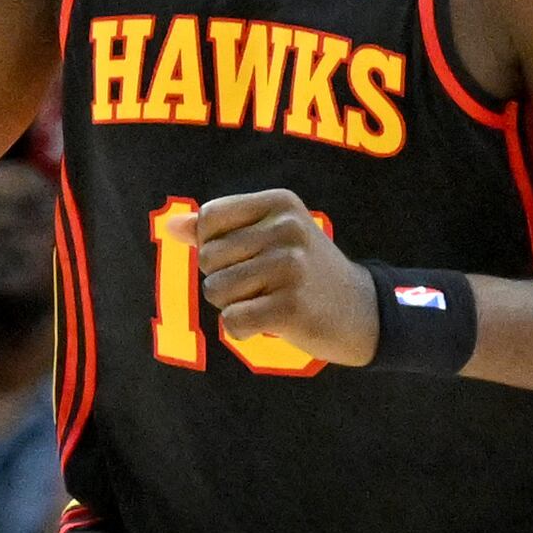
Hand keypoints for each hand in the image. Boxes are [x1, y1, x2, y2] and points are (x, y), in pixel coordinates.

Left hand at [175, 192, 373, 366]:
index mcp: (279, 203)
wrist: (361, 310)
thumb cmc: (305, 270)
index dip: (213, 244)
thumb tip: (171, 225)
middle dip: (224, 279)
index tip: (246, 256)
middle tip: (262, 284)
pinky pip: (232, 322)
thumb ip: (219, 229)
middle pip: (208, 258)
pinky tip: (271, 321)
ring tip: (268, 300)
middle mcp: (286, 229)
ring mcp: (290, 268)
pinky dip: (243, 329)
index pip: (208, 218)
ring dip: (234, 305)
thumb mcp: (270, 236)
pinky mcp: (291, 307)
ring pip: (216, 291)